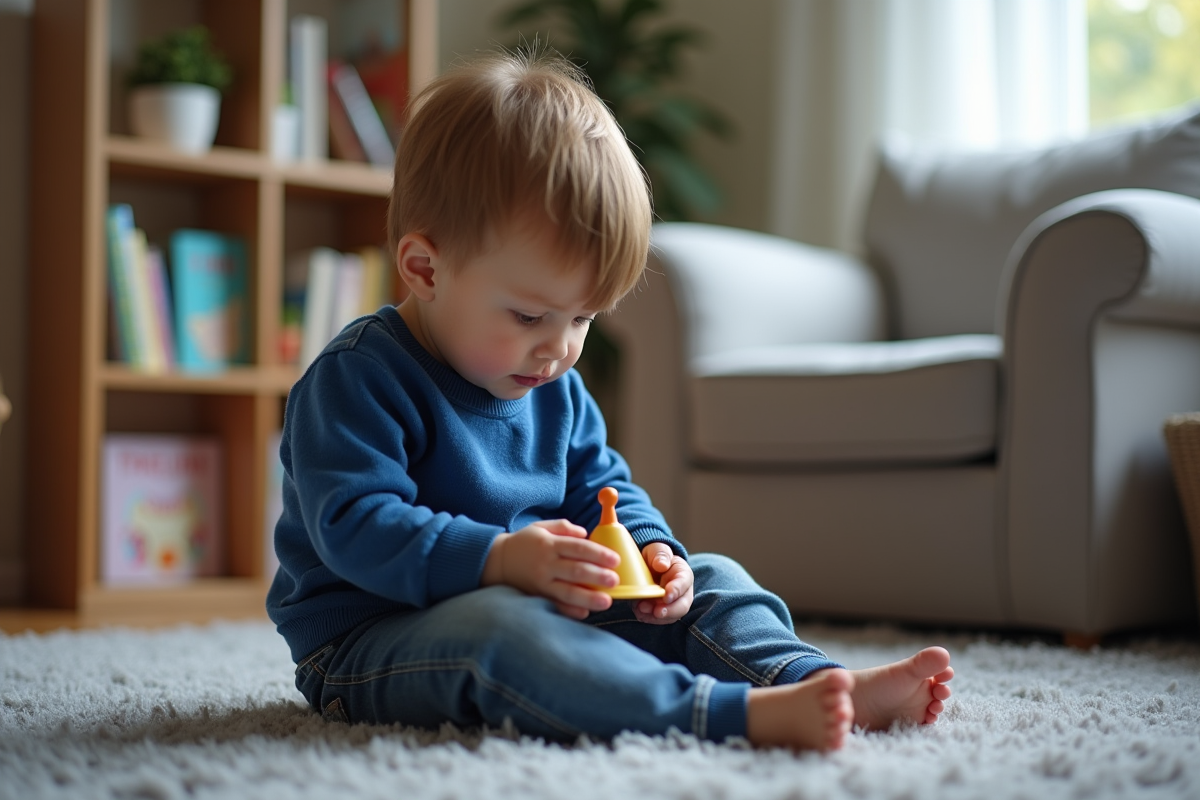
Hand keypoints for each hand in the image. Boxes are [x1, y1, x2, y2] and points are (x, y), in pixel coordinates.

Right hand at [481, 519, 620, 619]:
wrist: (496, 562)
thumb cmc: (524, 543)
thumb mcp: (541, 527)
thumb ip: (564, 527)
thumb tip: (585, 533)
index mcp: (549, 544)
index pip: (578, 548)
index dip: (598, 554)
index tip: (615, 560)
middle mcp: (545, 564)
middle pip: (575, 571)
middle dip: (597, 576)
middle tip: (615, 580)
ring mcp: (540, 583)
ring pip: (567, 592)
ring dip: (588, 598)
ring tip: (607, 602)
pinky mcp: (536, 597)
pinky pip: (555, 605)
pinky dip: (569, 611)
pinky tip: (585, 613)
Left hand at [634, 542, 693, 623]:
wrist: (648, 565)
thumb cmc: (656, 556)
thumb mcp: (658, 550)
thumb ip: (661, 555)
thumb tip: (662, 565)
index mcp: (683, 574)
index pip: (684, 584)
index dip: (676, 591)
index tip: (666, 596)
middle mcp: (681, 592)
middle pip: (682, 606)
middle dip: (669, 611)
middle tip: (656, 612)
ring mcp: (672, 604)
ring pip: (670, 616)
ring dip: (656, 617)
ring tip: (641, 610)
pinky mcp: (660, 610)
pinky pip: (657, 619)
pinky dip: (648, 617)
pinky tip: (638, 612)